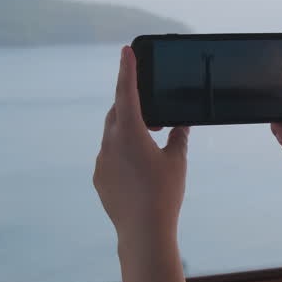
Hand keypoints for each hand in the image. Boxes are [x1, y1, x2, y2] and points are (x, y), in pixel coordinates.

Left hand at [94, 46, 189, 242]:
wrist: (143, 231)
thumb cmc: (164, 193)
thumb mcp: (176, 161)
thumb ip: (178, 137)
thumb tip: (181, 124)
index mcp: (129, 132)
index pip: (126, 91)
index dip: (128, 69)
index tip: (126, 50)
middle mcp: (110, 143)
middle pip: (117, 113)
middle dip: (131, 106)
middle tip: (152, 112)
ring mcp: (102, 161)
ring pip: (113, 136)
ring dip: (128, 132)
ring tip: (150, 144)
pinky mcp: (100, 178)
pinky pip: (110, 157)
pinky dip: (123, 154)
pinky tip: (140, 170)